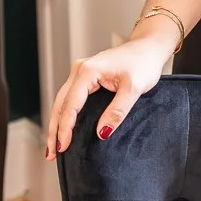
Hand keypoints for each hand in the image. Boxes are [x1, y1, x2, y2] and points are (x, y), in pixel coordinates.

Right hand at [43, 35, 170, 159]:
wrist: (148, 47)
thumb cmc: (143, 63)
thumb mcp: (134, 88)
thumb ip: (118, 111)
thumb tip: (102, 133)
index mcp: (87, 71)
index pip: (71, 104)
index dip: (65, 128)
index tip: (63, 147)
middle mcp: (80, 70)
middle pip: (60, 103)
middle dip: (54, 129)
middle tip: (51, 153)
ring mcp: (81, 72)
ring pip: (62, 101)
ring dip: (57, 122)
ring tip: (54, 146)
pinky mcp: (86, 76)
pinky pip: (70, 97)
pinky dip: (65, 113)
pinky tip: (64, 127)